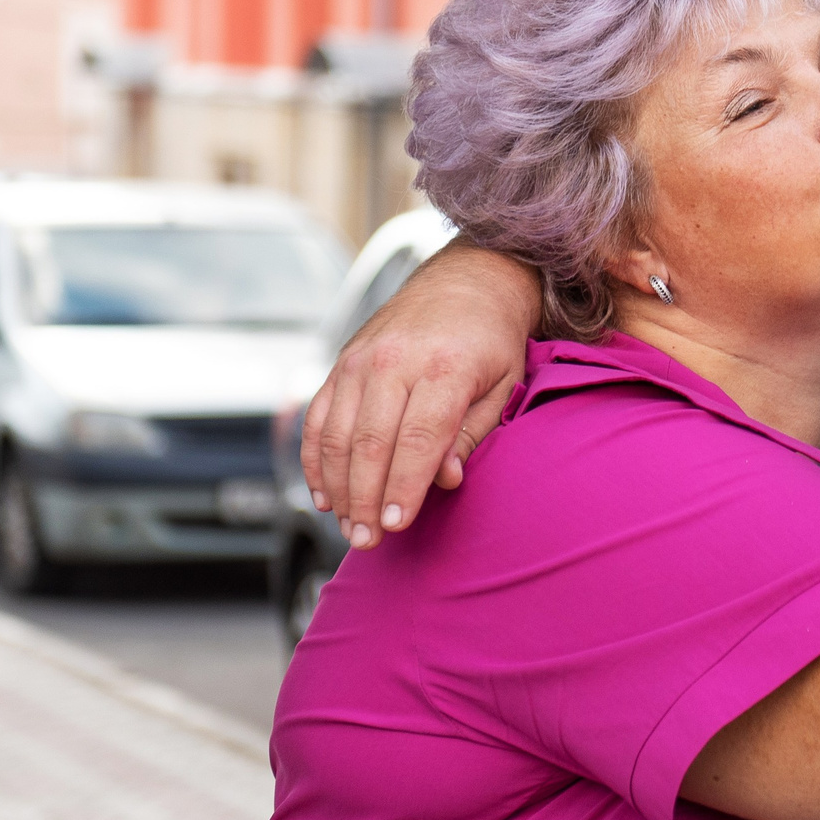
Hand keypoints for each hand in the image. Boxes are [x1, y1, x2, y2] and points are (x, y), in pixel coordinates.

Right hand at [299, 242, 539, 548]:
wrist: (468, 278)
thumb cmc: (492, 339)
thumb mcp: (504, 384)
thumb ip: (472, 433)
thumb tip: (444, 479)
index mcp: (445, 366)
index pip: (418, 439)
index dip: (404, 487)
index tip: (395, 525)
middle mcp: (395, 360)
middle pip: (371, 442)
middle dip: (365, 499)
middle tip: (366, 541)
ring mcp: (362, 359)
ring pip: (338, 434)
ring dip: (338, 487)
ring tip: (347, 527)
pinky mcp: (342, 361)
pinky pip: (319, 417)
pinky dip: (315, 459)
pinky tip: (323, 494)